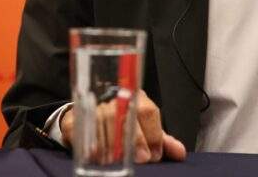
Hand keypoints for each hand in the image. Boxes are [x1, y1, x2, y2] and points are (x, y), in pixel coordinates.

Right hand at [60, 89, 186, 163]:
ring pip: (107, 118)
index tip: (156, 154)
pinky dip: (92, 141)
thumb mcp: (142, 128)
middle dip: (137, 139)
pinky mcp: (78, 113)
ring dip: (115, 143)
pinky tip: (98, 156)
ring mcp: (96, 103)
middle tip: (143, 159)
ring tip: (120, 161)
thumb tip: (180, 153)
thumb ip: (160, 140)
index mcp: (135, 97)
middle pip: (128, 113)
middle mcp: (117, 96)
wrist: (89, 112)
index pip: (147, 110)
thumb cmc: (122, 120)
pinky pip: (85, 125)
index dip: (153, 133)